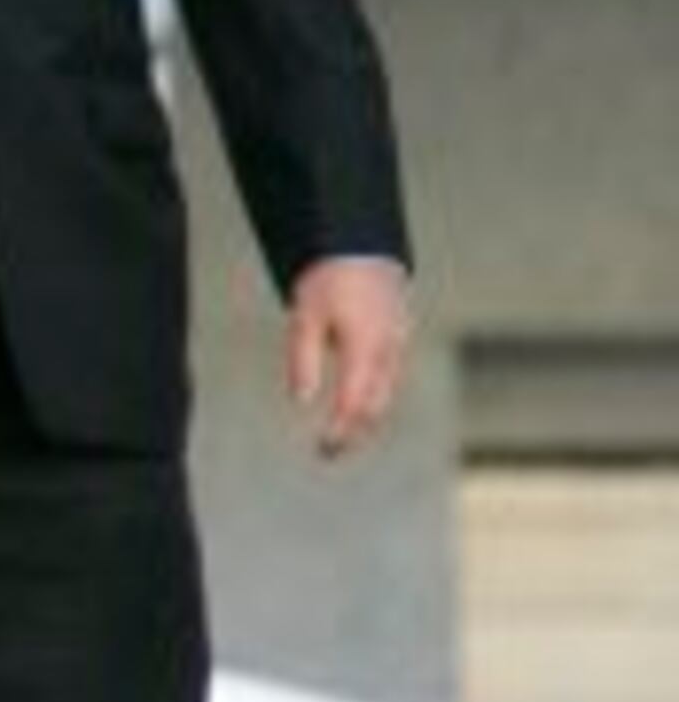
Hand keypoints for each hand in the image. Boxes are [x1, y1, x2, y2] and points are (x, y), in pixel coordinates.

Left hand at [286, 256, 412, 458]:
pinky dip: (374, 400)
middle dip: (353, 434)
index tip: (323, 448)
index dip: (340, 430)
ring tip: (340, 439)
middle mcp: (387, 352)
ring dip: (365, 421)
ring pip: (385, 395)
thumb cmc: (328, 280)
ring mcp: (398, 346)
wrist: (362, 248)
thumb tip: (301, 400)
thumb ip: (304, 359)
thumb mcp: (305, 316)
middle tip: (328, 454)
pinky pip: (390, 380)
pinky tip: (357, 410)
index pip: (354, 402)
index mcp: (364, 348)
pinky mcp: (399, 341)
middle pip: (375, 407)